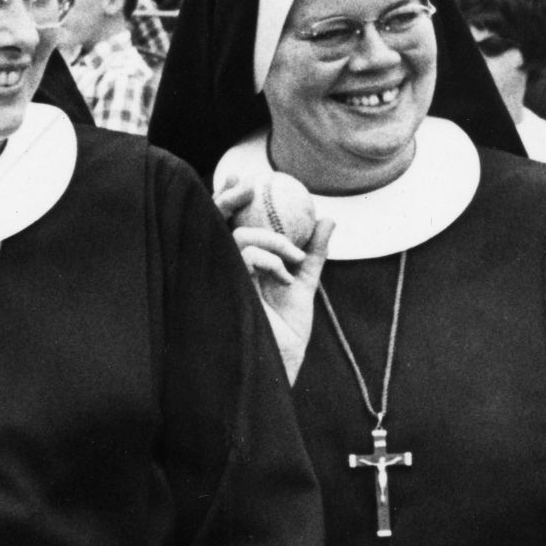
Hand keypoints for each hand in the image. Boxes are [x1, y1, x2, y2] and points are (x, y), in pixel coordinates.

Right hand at [215, 173, 331, 383]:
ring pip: (239, 236)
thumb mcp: (303, 287)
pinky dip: (270, 257)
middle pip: (217, 224)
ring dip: (273, 239)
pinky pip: (246, 255)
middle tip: (246, 183)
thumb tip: (328, 219)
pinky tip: (285, 275)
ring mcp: (223, 280)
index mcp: (237, 269)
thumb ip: (313, 254)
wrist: (281, 367)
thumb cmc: (285, 334)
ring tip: (294, 258)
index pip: (226, 227)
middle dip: (227, 198)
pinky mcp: (227, 290)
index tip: (244, 179)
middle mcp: (225, 271)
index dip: (227, 200)